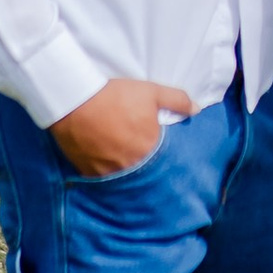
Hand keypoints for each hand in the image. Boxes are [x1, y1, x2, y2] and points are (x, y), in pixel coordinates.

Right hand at [51, 77, 193, 177]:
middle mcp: (132, 167)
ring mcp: (109, 173)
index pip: (165, 163)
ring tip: (124, 163)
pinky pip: (103, 179)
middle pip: (145, 174)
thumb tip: (197, 110)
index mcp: (150, 149)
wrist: (75, 101)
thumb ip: (177, 100)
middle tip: (143, 162)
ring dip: (127, 172)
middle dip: (146, 168)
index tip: (164, 158)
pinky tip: (106, 164)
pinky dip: (107, 174)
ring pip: (124, 179)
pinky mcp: (90, 173)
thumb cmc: (115, 96)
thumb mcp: (150, 92)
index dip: (165, 160)